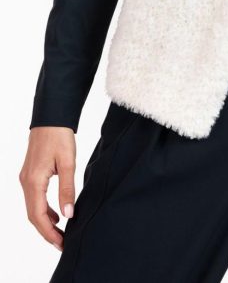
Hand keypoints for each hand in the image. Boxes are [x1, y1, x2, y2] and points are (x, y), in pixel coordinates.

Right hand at [19, 127, 76, 251]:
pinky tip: (57, 214)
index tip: (61, 243)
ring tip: (61, 232)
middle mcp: (26, 182)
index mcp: (34, 181)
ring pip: (33, 208)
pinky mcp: (30, 174)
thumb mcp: (68, 163)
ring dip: (45, 222)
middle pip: (33, 215)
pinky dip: (44, 209)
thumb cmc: (60, 136)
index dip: (49, 233)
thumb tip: (69, 215)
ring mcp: (26, 178)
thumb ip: (67, 189)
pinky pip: (34, 198)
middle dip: (46, 232)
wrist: (51, 117)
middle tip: (62, 244)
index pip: (38, 215)